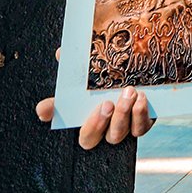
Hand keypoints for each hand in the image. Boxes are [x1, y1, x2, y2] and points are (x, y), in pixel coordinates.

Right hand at [35, 48, 155, 148]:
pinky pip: (140, 128)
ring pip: (116, 135)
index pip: (59, 115)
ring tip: (128, 92)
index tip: (44, 107)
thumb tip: (62, 53)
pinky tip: (141, 98)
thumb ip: (80, 64)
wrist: (147, 74)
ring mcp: (120, 129)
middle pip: (88, 139)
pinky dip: (140, 115)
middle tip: (105, 104)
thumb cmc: (116, 73)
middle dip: (96, 123)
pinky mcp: (141, 125)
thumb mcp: (98, 67)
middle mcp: (99, 127)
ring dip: (122, 114)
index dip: (50, 113)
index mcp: (83, 112)